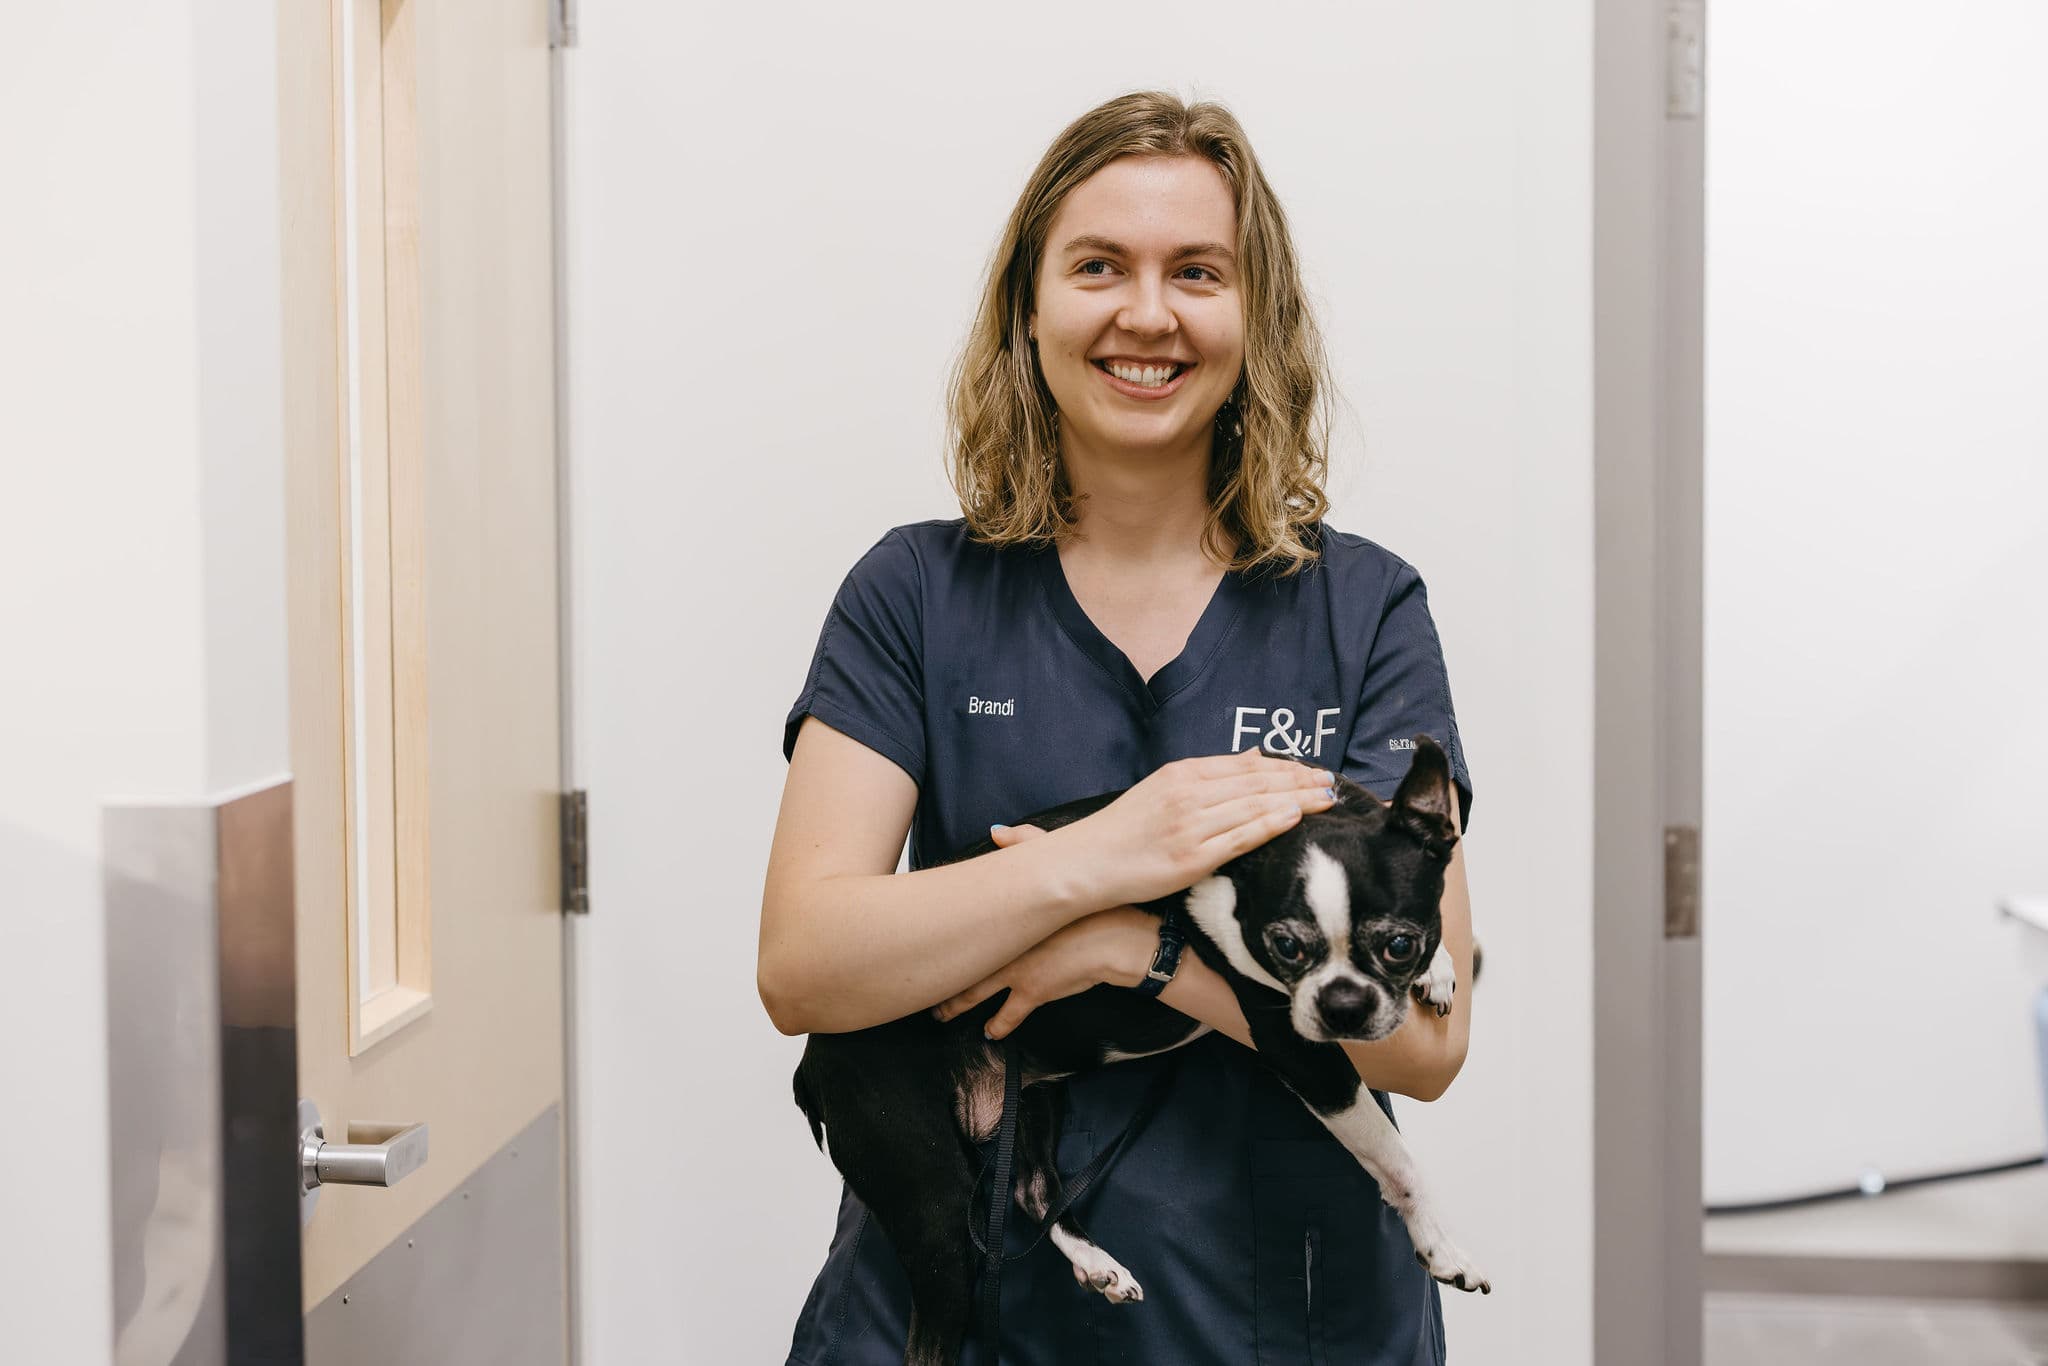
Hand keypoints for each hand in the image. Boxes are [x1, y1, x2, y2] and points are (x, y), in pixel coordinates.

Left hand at [932, 824, 1156, 1040]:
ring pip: (976, 994)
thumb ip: (1025, 843)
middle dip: (940, 980)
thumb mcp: (1057, 866)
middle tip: (922, 989)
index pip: (961, 927)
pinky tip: (991, 1035)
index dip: (938, 937)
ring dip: (957, 1007)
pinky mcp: (1035, 993)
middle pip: (961, 966)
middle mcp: (1002, 948)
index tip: (919, 942)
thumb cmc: (1089, 903)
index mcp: (1003, 918)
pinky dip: (999, 1025)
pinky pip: (1010, 1015)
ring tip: (942, 1016)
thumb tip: (996, 831)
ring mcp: (1016, 973)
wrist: (1115, 941)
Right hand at [1051, 748, 1336, 908]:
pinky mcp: (1192, 858)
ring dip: (1296, 799)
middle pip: (1257, 782)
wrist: (1087, 862)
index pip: (1246, 765)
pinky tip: (1295, 817)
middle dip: (1299, 780)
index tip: (1312, 769)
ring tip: (1325, 798)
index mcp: (1183, 773)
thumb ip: (1208, 774)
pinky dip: (1271, 824)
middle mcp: (1190, 794)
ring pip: (1255, 806)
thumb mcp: (1162, 788)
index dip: (1285, 766)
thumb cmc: (1124, 829)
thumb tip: (1253, 756)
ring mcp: (1192, 825)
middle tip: (1330, 781)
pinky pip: (1241, 838)